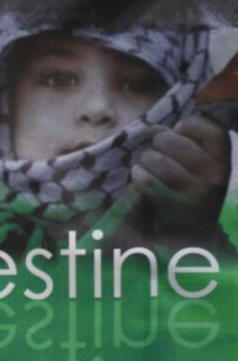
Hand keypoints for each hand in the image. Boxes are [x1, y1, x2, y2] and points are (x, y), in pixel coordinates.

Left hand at [131, 114, 230, 245]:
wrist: (191, 236)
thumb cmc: (191, 192)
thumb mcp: (200, 167)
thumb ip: (185, 144)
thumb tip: (156, 129)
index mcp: (223, 162)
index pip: (214, 131)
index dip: (192, 125)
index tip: (178, 129)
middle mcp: (213, 176)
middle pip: (181, 144)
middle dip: (161, 141)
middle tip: (155, 148)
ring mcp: (194, 192)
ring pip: (162, 162)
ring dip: (147, 159)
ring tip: (145, 164)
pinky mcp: (173, 206)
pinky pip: (149, 182)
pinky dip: (139, 176)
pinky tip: (138, 175)